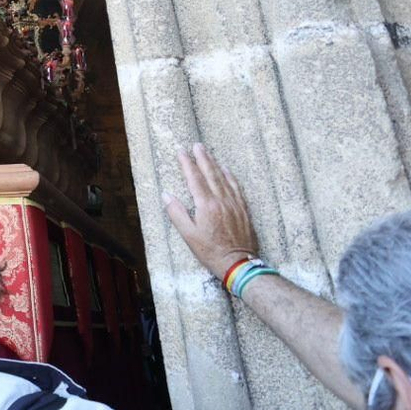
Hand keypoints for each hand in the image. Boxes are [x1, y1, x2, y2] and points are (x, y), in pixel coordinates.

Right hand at [162, 144, 259, 279]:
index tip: (181, 152)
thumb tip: (166, 195)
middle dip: (202, 158)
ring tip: (208, 153)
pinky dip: (231, 177)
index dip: (187, 164)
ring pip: (224, 178)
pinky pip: (237, 188)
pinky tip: (227, 171)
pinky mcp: (243, 210)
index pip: (195, 179)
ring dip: (215, 164)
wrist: (238, 263)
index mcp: (206, 205)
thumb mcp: (188, 235)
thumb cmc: (211, 251)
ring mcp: (234, 204)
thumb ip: (177, 213)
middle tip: (197, 145)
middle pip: (211, 174)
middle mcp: (221, 201)